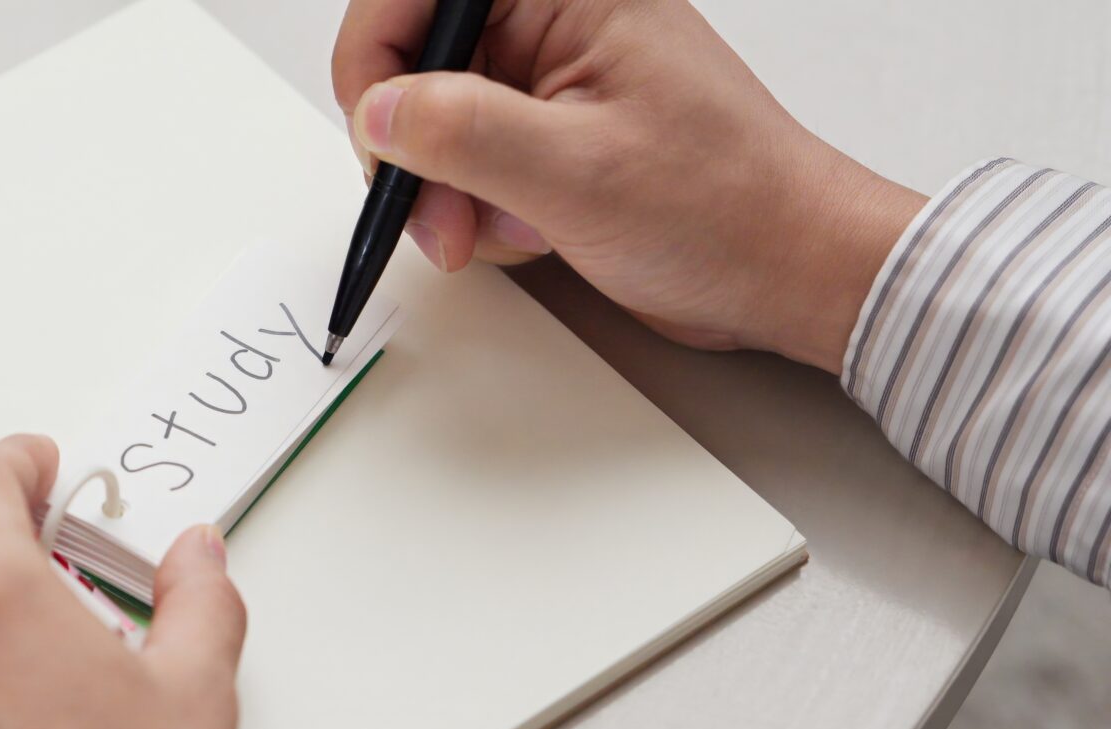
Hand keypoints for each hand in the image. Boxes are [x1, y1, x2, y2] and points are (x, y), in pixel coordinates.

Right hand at [332, 0, 927, 371]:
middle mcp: (556, 20)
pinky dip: (479, 208)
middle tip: (440, 217)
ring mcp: (550, 80)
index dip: (376, 61)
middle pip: (419, 63)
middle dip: (416, 150)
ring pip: (436, 122)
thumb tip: (380, 111)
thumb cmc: (725, 207)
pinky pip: (469, 160)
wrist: (787, 268)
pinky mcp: (550, 132)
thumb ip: (465, 132)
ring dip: (450, 192)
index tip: (380, 136)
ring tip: (509, 230)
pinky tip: (533, 229)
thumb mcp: (578, 173)